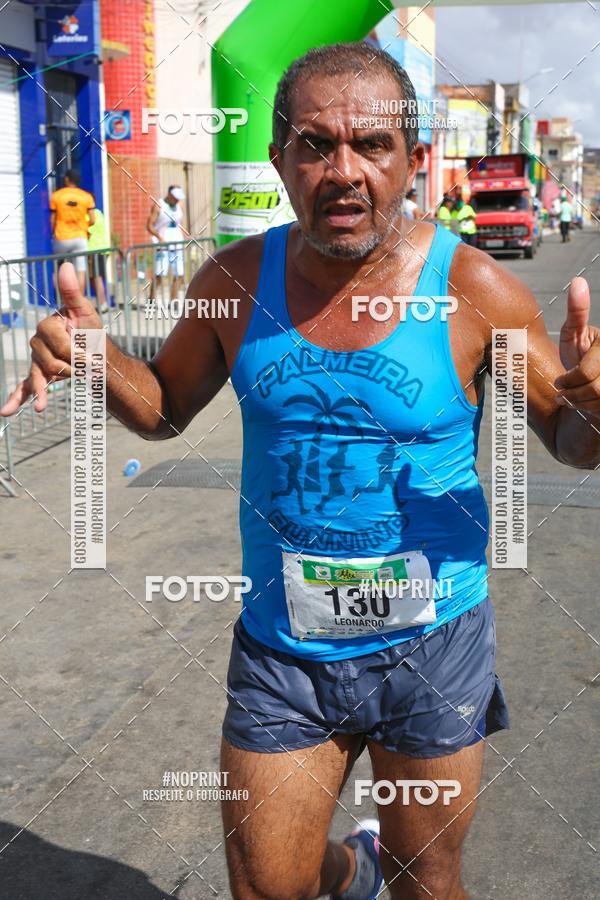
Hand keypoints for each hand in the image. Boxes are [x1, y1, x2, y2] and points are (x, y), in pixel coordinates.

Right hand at [0, 262, 101, 415]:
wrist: (99, 357)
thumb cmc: (93, 334)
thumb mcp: (86, 312)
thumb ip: (73, 292)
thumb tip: (67, 266)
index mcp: (47, 326)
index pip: (54, 339)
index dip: (73, 348)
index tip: (90, 354)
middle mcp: (38, 342)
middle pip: (47, 359)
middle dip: (70, 365)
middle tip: (89, 366)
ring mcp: (37, 360)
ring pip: (37, 375)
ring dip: (55, 383)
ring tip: (70, 383)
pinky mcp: (39, 376)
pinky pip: (23, 388)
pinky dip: (16, 399)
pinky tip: (6, 411)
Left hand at [555, 276, 599, 412]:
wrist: (590, 380)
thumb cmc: (579, 356)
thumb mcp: (574, 334)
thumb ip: (577, 312)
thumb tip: (577, 281)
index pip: (586, 372)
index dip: (568, 380)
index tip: (559, 382)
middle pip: (593, 389)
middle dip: (572, 394)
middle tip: (562, 393)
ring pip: (598, 402)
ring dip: (580, 404)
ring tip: (571, 400)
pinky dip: (591, 411)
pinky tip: (584, 406)